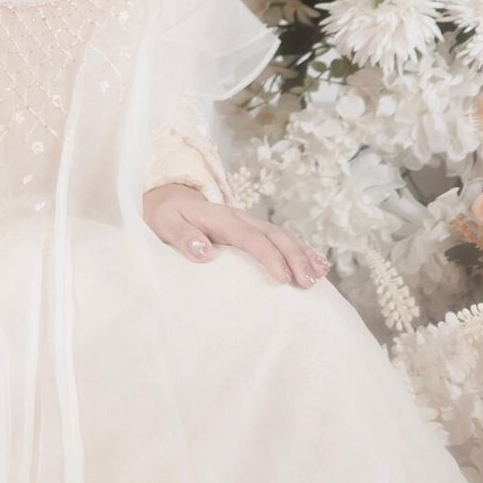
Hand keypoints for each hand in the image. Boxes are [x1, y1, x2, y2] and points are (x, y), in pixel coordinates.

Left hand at [142, 183, 328, 290]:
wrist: (169, 200)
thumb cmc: (166, 216)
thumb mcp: (164, 224)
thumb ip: (182, 236)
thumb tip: (204, 252)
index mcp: (220, 217)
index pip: (249, 237)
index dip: (269, 256)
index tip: (283, 277)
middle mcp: (240, 218)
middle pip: (274, 235)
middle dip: (294, 257)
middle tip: (307, 282)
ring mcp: (248, 223)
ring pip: (282, 236)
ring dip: (302, 255)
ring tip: (318, 277)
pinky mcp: (252, 231)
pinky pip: (280, 239)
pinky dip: (301, 251)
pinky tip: (317, 265)